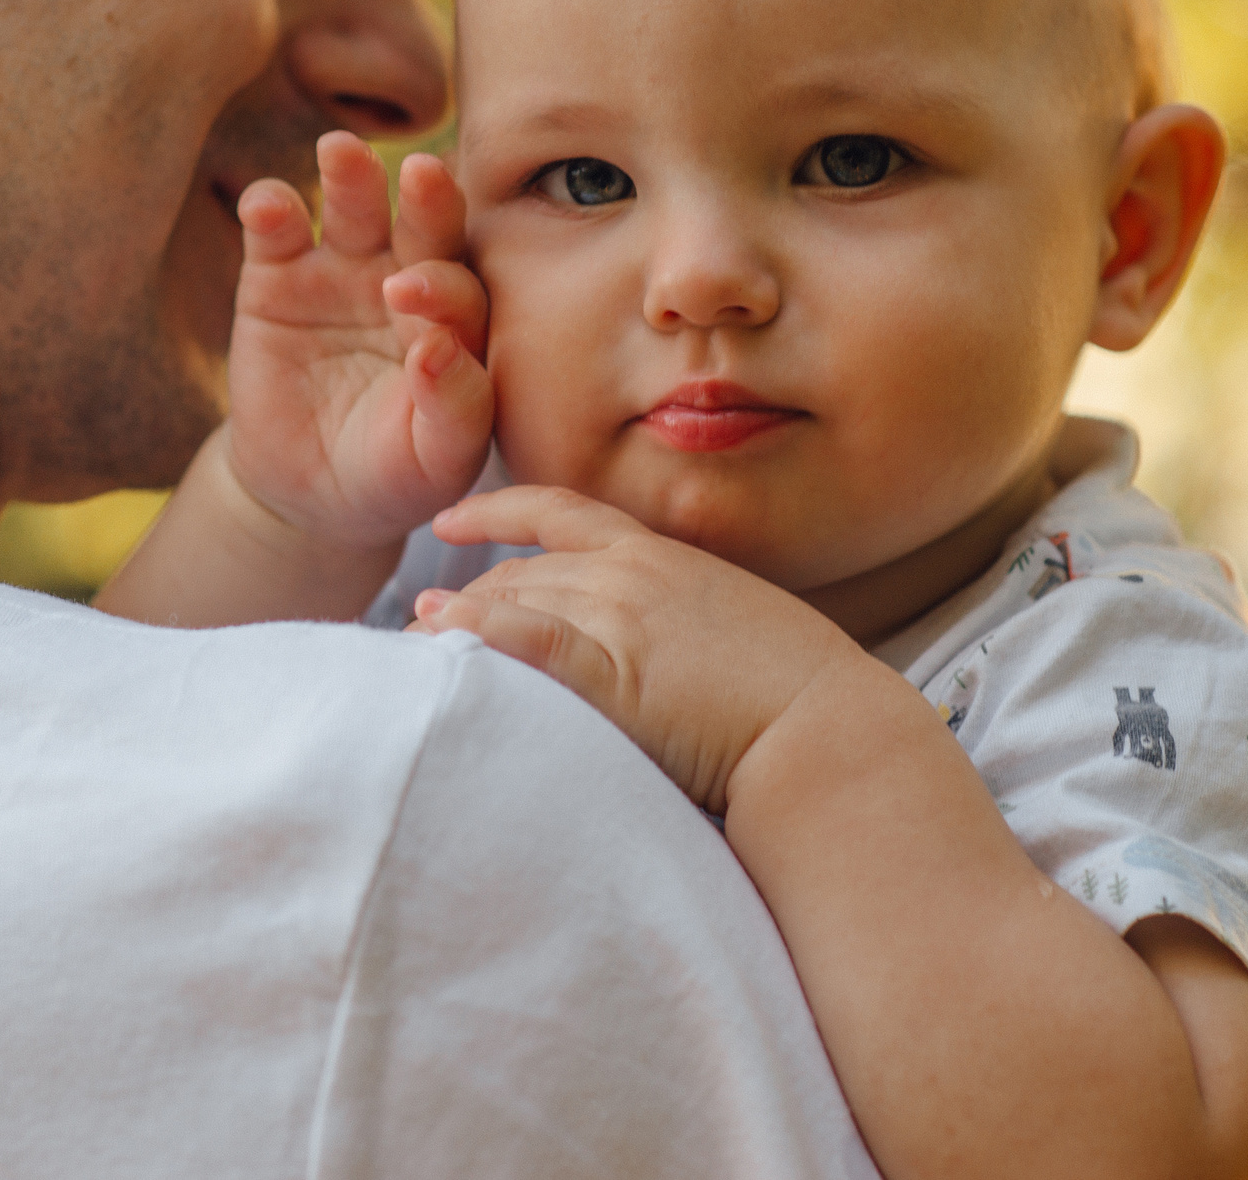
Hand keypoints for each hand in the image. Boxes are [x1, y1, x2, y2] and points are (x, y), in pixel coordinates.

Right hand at [224, 131, 492, 549]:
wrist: (314, 491)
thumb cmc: (398, 474)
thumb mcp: (437, 459)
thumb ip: (455, 407)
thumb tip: (439, 349)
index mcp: (462, 321)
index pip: (464, 291)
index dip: (444, 291)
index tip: (414, 299)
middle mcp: (410, 279)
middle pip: (427, 226)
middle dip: (427, 200)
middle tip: (421, 174)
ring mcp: (344, 271)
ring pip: (355, 208)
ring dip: (351, 176)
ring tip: (340, 149)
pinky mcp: (276, 276)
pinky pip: (276, 233)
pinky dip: (270, 211)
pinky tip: (266, 203)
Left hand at [413, 485, 869, 812]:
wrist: (833, 735)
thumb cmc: (801, 700)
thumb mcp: (736, 633)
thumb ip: (685, 625)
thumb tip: (657, 650)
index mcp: (665, 558)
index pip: (562, 515)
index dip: (499, 512)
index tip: (454, 523)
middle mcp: (635, 577)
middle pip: (525, 568)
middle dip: (470, 592)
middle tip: (426, 623)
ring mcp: (624, 622)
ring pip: (518, 601)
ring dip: (458, 620)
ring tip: (414, 643)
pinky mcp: (617, 675)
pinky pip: (533, 644)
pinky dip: (481, 635)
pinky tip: (442, 640)